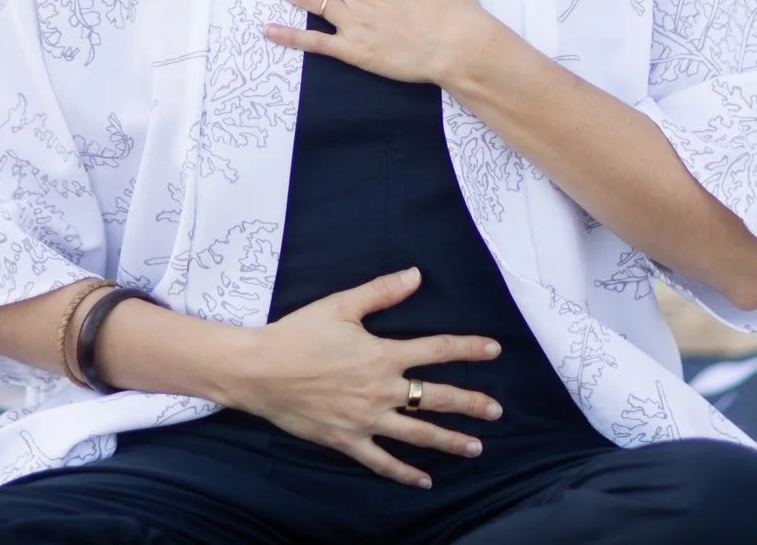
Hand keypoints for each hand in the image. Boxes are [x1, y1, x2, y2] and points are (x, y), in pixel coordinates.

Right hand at [226, 267, 503, 487]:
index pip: (436, 350)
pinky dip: (405, 474)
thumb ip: (381, 291)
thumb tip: (416, 275)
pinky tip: (425, 481)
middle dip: (471, 404)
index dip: (468, 348)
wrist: (259, 371)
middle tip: (498, 411)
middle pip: (436, 399)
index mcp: (382, 355)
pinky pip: (382, 462)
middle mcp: (380, 390)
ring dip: (450, 441)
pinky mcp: (347, 441)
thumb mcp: (340, 305)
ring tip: (477, 447)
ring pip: (418, 435)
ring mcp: (366, 420)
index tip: (494, 349)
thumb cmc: (297, 334)